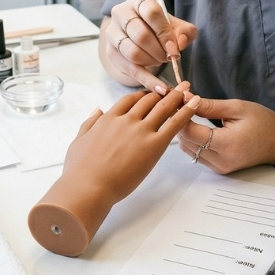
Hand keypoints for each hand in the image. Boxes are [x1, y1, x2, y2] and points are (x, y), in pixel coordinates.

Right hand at [62, 85, 197, 200]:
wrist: (88, 186)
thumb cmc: (80, 170)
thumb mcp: (79, 140)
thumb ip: (90, 122)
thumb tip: (97, 110)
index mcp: (109, 118)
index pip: (129, 100)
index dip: (142, 96)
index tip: (149, 94)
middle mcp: (126, 120)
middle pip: (148, 100)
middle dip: (162, 93)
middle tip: (173, 88)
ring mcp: (141, 131)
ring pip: (163, 107)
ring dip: (177, 96)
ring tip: (187, 89)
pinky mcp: (154, 145)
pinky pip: (175, 124)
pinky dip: (187, 111)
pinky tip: (195, 103)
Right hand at [102, 0, 197, 92]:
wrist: (139, 35)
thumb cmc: (160, 28)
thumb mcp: (176, 26)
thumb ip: (185, 32)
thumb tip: (181, 42)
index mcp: (138, 0)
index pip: (151, 12)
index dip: (164, 32)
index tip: (174, 47)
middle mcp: (120, 13)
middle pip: (140, 34)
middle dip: (159, 50)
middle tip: (168, 57)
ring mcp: (112, 33)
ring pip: (132, 52)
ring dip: (152, 62)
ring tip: (160, 62)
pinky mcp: (111, 52)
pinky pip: (129, 69)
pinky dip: (147, 80)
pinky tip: (161, 88)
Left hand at [176, 97, 274, 174]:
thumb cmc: (264, 122)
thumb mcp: (238, 108)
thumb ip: (210, 106)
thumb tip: (186, 99)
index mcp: (226, 144)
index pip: (190, 132)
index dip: (180, 115)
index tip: (179, 101)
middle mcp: (220, 160)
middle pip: (185, 142)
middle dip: (179, 123)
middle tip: (180, 105)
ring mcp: (219, 167)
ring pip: (188, 150)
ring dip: (184, 133)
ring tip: (187, 115)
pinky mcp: (220, 169)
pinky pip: (197, 155)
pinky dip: (192, 141)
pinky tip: (196, 127)